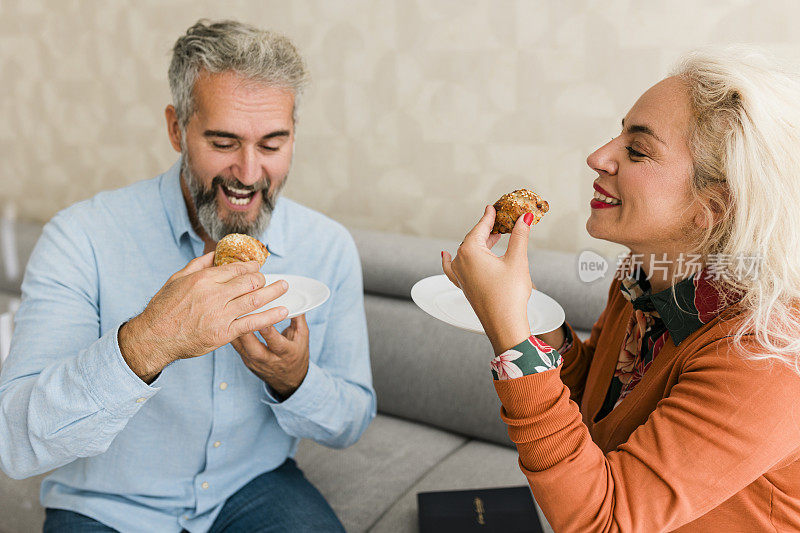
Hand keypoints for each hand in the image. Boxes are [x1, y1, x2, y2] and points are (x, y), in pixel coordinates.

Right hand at [119, 252, 288, 381]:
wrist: (154, 337)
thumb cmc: (164, 307)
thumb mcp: (177, 279)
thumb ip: (199, 264)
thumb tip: (216, 252)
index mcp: (203, 279)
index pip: (236, 268)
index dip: (251, 266)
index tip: (258, 266)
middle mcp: (214, 295)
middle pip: (248, 282)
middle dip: (262, 278)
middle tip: (269, 278)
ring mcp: (220, 315)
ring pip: (254, 300)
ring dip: (273, 292)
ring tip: (284, 286)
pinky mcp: (223, 333)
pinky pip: (252, 323)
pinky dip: (270, 316)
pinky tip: (283, 311)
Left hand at [230, 314, 309, 399]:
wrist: (289, 380)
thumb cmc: (297, 354)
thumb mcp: (302, 337)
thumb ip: (298, 318)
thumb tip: (296, 298)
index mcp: (286, 353)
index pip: (276, 341)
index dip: (268, 329)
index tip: (262, 313)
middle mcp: (270, 360)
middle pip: (254, 348)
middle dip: (247, 331)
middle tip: (240, 313)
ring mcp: (256, 363)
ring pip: (242, 348)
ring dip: (236, 332)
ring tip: (230, 315)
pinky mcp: (247, 362)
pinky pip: (237, 348)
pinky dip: (232, 335)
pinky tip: (228, 323)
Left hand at [442, 205, 535, 353]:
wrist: (504, 325)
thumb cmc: (509, 295)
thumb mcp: (517, 260)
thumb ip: (519, 236)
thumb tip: (524, 218)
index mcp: (469, 251)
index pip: (481, 227)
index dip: (490, 216)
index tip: (494, 207)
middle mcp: (460, 262)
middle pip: (473, 239)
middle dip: (487, 229)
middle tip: (501, 221)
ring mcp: (459, 276)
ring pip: (466, 252)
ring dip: (479, 243)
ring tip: (493, 237)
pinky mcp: (463, 287)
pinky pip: (452, 269)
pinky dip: (450, 260)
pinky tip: (444, 255)